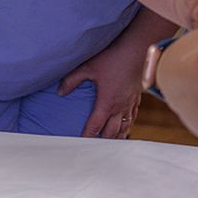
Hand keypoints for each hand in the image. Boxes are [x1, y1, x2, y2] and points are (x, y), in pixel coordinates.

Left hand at [58, 15, 154, 138]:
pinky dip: (127, 125)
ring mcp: (130, 103)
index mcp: (107, 102)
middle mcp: (120, 107)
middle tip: (93, 147)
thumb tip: (60, 92)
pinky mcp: (137, 98)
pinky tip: (123, 126)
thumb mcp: (88, 67)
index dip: (87, 137)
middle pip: (111, 132)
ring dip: (116, 136)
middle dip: (102, 141)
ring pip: (124, 127)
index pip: (95, 126)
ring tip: (108, 143)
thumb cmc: (113, 58)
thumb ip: (72, 80)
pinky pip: (132, 117)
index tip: (81, 144)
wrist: (137, 50)